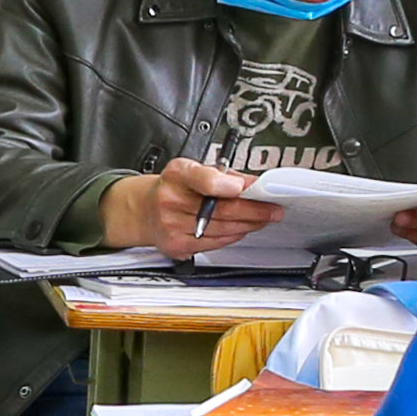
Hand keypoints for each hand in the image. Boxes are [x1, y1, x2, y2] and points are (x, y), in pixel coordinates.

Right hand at [102, 158, 283, 258]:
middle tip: (273, 209)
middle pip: (222, 209)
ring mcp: (172, 225)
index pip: (205, 179)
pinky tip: (240, 229)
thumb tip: (254, 184)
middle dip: (255, 210)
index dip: (230, 185)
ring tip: (262, 219)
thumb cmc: (174, 188)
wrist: (143, 210)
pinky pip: (215, 242)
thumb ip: (223, 176)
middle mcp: (170, 200)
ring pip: (223, 228)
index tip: (251, 187)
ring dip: (248, 225)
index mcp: (177, 174)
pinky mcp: (177, 245)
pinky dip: (233, 235)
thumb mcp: (193, 170)